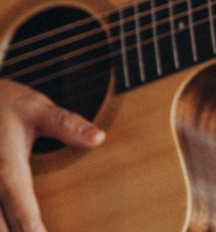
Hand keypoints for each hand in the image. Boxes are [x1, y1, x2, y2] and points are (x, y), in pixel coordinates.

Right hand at [0, 79, 104, 231]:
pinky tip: (17, 227)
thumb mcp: (38, 109)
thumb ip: (67, 125)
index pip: (21, 209)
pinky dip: (3, 222)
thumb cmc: (9, 105)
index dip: (33, 229)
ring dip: (8, 229)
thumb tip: (98, 138)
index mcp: (5, 167)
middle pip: (0, 225)